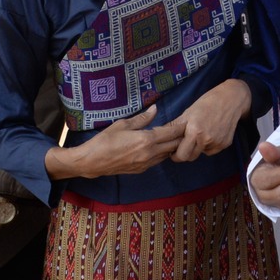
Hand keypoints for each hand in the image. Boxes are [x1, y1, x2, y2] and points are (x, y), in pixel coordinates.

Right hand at [60, 106, 175, 179]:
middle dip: (180, 138)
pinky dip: (162, 154)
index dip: (180, 127)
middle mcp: (149, 153)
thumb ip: (142, 118)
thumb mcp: (123, 124)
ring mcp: (146, 163)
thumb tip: (155, 109)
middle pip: (173, 145)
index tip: (187, 122)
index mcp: (146, 140)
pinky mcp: (141, 170)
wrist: (92, 161)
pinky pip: (157, 161)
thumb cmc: (105, 140)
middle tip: (185, 129)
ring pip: (166, 155)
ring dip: (172, 147)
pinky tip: (160, 147)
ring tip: (175, 138)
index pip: (171, 133)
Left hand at [165, 79, 253, 162]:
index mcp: (195, 131)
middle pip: (191, 157)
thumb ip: (173, 127)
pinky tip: (211, 132)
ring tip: (201, 132)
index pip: (181, 155)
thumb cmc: (206, 103)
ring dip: (198, 147)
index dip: (175, 155)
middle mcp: (207, 139)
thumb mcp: (187, 113)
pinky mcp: (225, 144)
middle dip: (185, 152)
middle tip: (185, 142)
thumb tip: (157, 134)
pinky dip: (208, 145)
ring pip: (201, 153)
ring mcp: (217, 143)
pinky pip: (211, 150)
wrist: (231, 99)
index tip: (173, 151)